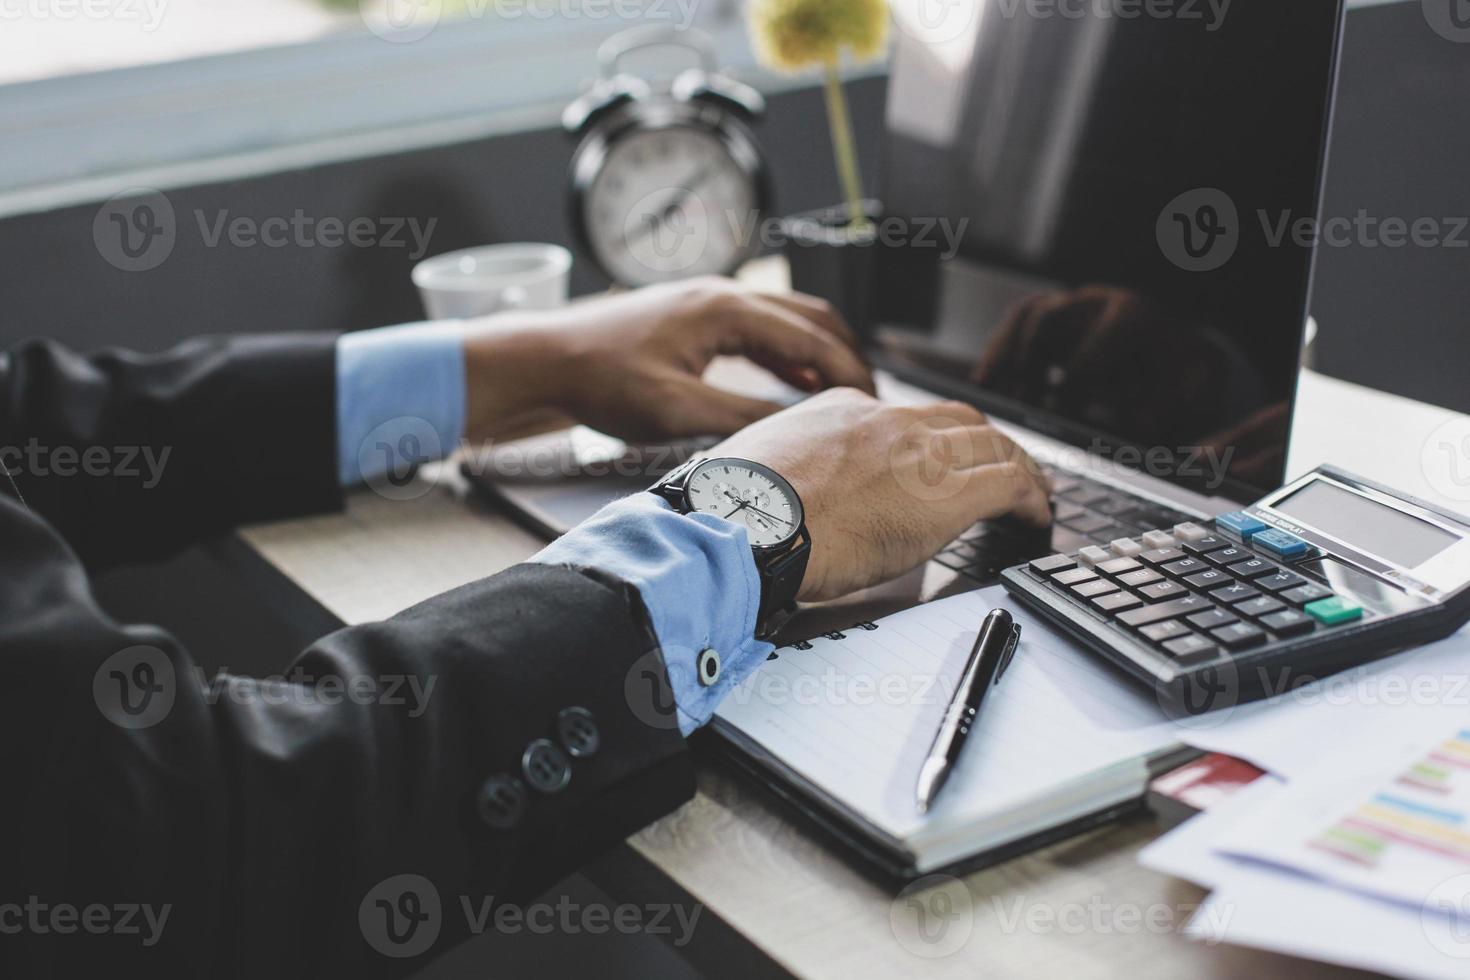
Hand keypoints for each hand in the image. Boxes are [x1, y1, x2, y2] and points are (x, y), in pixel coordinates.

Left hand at [459, 277, 873, 443]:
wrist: (546, 360)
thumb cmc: (599, 380)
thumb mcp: (677, 411)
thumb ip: (743, 420)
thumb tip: (798, 432)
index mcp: (727, 309)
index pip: (814, 340)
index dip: (852, 375)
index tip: (875, 406)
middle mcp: (724, 295)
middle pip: (812, 320)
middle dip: (847, 359)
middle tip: (870, 401)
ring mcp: (709, 301)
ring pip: (788, 321)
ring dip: (820, 355)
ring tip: (842, 396)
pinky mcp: (695, 316)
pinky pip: (761, 328)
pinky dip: (789, 354)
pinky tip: (792, 386)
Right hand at [709, 389, 1051, 601]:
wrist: (742, 528)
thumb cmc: (738, 512)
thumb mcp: (762, 467)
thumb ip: (793, 468)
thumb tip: (797, 497)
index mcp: (840, 410)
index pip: (903, 416)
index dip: (929, 439)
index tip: (933, 460)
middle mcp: (885, 420)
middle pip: (958, 421)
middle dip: (985, 443)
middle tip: (1000, 465)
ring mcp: (917, 453)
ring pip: (991, 444)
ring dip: (1017, 466)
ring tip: (1030, 490)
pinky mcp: (943, 495)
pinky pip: (1009, 484)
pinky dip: (1031, 497)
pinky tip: (1034, 514)